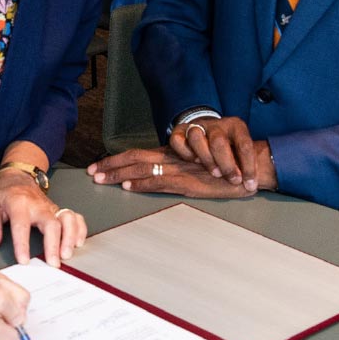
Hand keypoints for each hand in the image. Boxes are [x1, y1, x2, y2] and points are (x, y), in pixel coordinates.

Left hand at [0, 169, 87, 267]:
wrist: (18, 176)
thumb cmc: (4, 192)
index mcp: (18, 203)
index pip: (21, 225)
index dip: (23, 244)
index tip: (24, 260)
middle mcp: (38, 205)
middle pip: (51, 224)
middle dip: (54, 245)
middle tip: (53, 262)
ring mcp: (51, 207)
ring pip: (67, 220)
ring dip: (70, 237)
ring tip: (66, 254)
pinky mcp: (58, 210)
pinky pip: (75, 217)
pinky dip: (79, 229)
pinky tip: (78, 242)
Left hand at [88, 148, 259, 197]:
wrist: (247, 168)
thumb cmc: (223, 168)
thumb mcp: (195, 165)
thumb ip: (176, 168)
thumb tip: (152, 175)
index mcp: (172, 154)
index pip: (137, 154)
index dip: (116, 159)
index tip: (97, 165)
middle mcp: (172, 159)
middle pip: (134, 158)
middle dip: (111, 165)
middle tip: (91, 172)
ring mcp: (179, 170)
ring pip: (143, 169)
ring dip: (120, 174)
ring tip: (102, 179)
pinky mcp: (189, 182)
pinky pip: (162, 182)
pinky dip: (144, 183)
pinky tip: (131, 185)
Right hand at [170, 115, 260, 187]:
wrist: (212, 130)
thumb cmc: (231, 146)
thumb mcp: (242, 150)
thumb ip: (245, 163)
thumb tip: (251, 185)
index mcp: (236, 126)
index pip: (244, 144)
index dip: (248, 167)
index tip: (250, 185)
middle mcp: (216, 124)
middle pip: (218, 141)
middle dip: (227, 165)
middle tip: (232, 180)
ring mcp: (198, 126)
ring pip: (196, 137)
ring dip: (205, 158)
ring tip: (214, 172)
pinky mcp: (181, 130)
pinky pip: (177, 140)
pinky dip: (185, 153)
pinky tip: (194, 161)